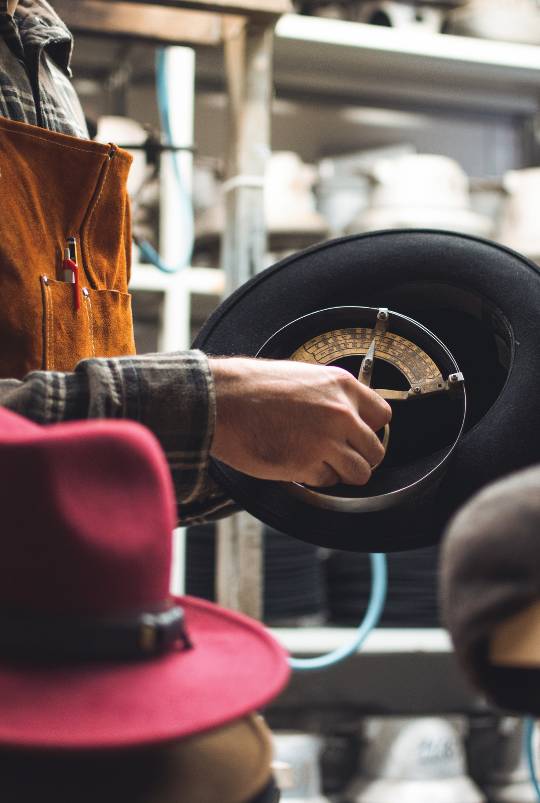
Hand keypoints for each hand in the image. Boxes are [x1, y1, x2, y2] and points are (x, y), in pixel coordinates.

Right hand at [209, 357, 391, 486]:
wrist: (221, 400)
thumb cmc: (252, 387)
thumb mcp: (303, 376)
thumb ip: (330, 396)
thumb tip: (348, 416)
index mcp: (341, 386)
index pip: (383, 416)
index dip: (370, 429)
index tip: (359, 435)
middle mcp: (341, 413)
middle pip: (376, 450)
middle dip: (360, 457)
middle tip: (340, 456)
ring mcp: (326, 441)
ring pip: (359, 473)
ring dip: (342, 473)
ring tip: (321, 464)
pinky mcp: (307, 464)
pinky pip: (327, 481)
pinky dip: (315, 478)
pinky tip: (297, 463)